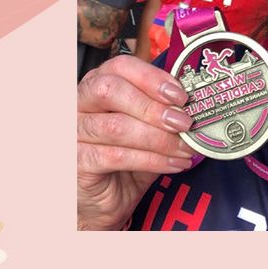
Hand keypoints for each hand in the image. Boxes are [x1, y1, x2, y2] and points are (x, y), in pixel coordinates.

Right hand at [77, 55, 195, 229]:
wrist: (104, 202)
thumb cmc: (125, 160)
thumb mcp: (146, 129)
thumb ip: (162, 112)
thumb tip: (194, 105)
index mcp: (96, 85)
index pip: (120, 66)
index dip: (152, 78)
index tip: (180, 96)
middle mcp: (79, 104)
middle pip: (111, 90)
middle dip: (153, 106)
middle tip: (184, 122)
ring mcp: (73, 132)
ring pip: (117, 126)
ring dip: (159, 138)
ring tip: (184, 148)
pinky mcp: (77, 161)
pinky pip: (118, 156)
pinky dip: (152, 160)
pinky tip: (173, 164)